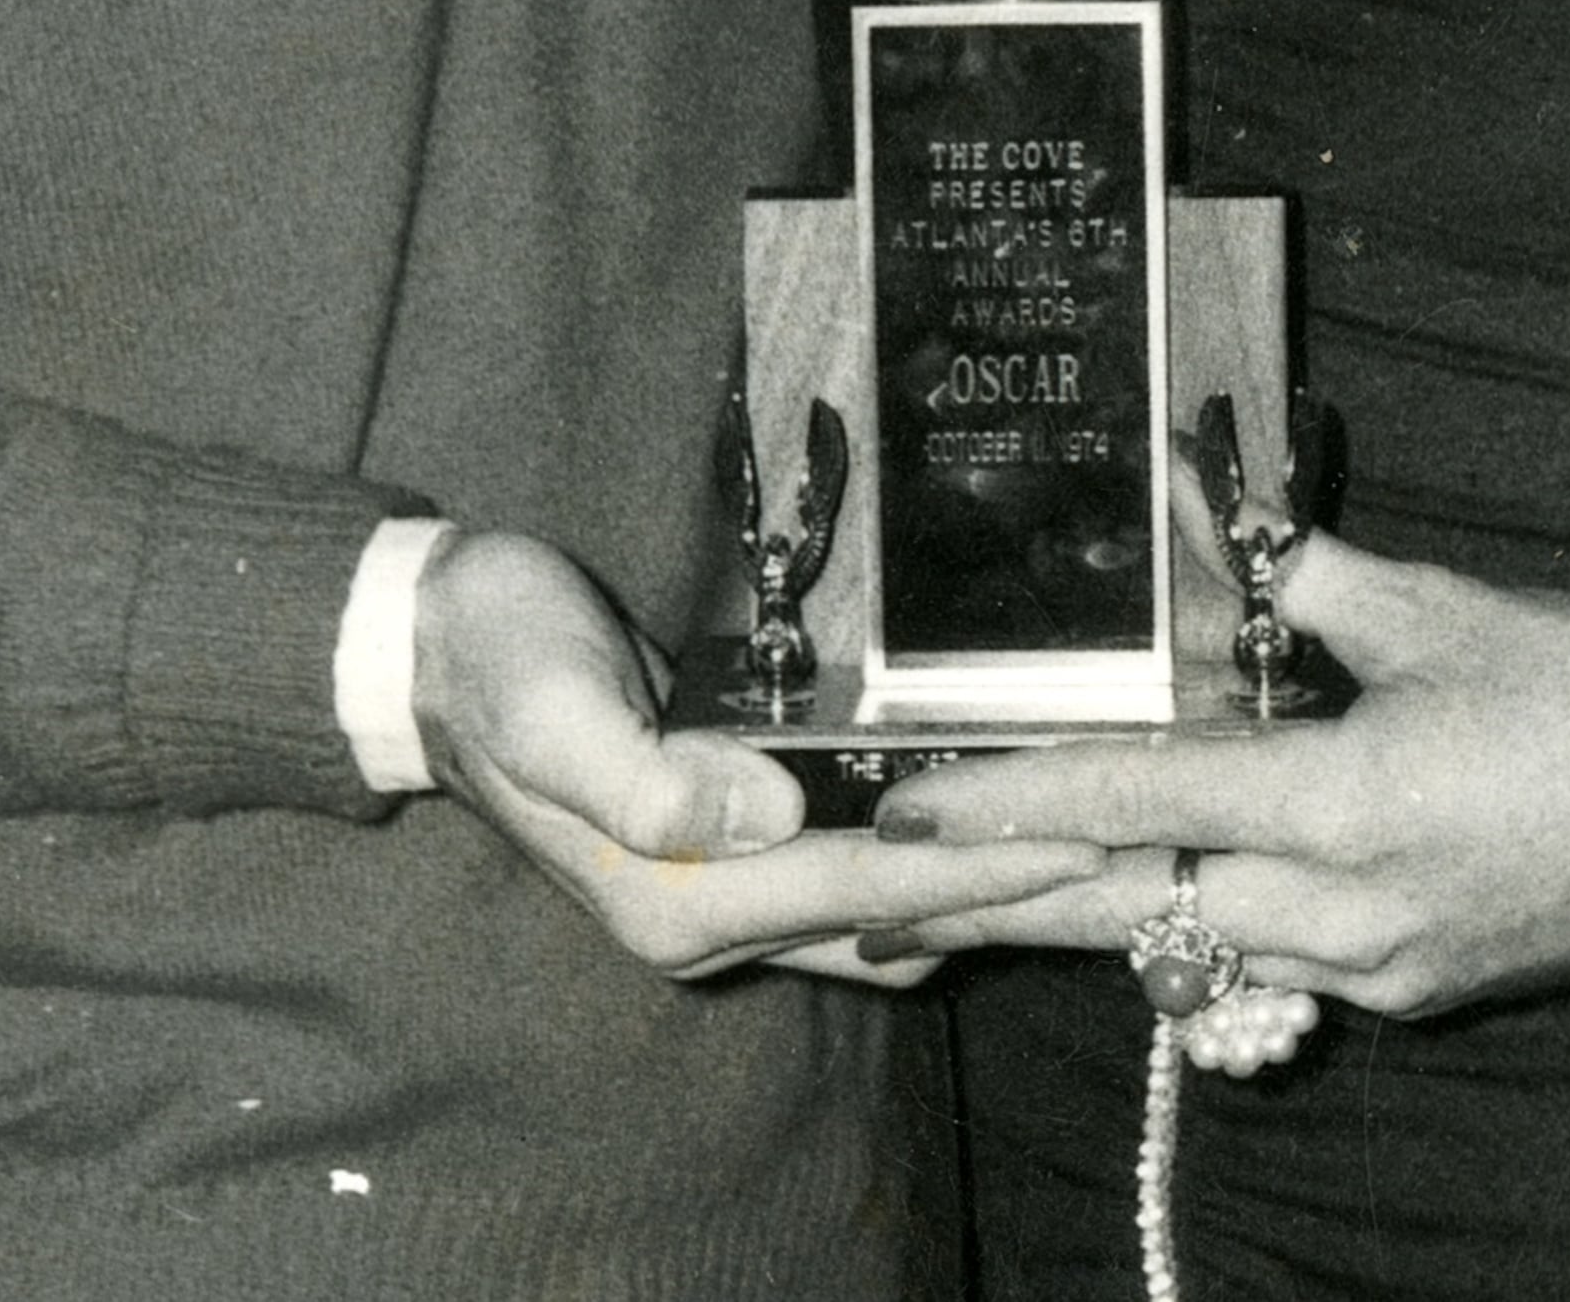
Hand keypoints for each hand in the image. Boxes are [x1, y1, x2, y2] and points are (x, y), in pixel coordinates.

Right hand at [411, 529, 1101, 984]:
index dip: (973, 871)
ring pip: (882, 916)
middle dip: (1007, 899)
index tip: (1078, 845)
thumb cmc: (500, 659)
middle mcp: (705, 917)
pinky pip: (854, 880)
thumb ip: (642, 776)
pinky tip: (992, 833)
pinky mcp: (731, 849)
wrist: (440, 646)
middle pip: (891, 922)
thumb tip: (763, 816)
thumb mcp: (552, 705)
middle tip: (1129, 862)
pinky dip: (929, 868)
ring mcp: (720, 890)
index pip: (861, 892)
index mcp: (675, 899)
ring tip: (1090, 858)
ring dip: (980, 892)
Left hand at [863, 529, 1569, 1017]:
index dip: (1007, 811)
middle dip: (1003, 906)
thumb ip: (1301, 575)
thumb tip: (1213, 518)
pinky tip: (1177, 882)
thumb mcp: (1428, 611)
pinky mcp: (1419, 994)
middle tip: (889, 902)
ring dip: (1104, 913)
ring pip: (1201, 951)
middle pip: (1134, 916)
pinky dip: (1215, 921)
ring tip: (998, 886)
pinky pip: (1280, 966)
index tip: (906, 817)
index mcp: (1345, 807)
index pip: (1135, 811)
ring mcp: (1385, 974)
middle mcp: (1350, 914)